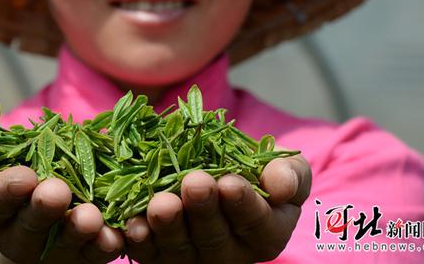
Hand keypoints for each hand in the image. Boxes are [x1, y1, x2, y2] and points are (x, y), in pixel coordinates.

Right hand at [0, 136, 123, 262]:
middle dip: (42, 209)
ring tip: (89, 216)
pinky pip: (95, 252)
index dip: (2, 192)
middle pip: (27, 226)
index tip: (24, 176)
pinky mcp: (82, 252)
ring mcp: (50, 247)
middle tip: (55, 192)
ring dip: (77, 228)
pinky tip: (115, 233)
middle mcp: (13, 235)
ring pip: (64, 241)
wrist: (34, 184)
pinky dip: (105, 242)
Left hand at [123, 154, 310, 263]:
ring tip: (162, 203)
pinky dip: (139, 239)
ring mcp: (190, 256)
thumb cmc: (258, 172)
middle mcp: (228, 253)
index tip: (231, 183)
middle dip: (203, 209)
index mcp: (264, 235)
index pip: (257, 224)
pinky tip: (133, 224)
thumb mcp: (284, 169)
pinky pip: (147, 251)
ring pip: (178, 247)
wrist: (220, 172)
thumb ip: (291, 175)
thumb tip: (281, 185)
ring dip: (169, 226)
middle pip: (214, 237)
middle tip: (195, 182)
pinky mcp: (158, 253)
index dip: (244, 204)